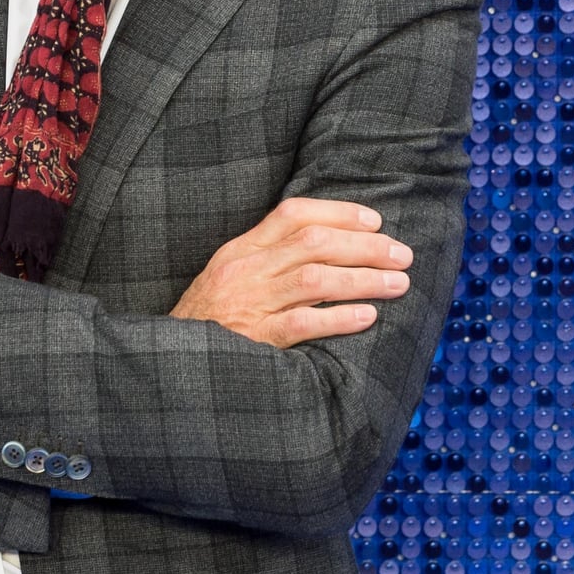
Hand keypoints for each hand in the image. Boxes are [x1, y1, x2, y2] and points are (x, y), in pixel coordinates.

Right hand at [169, 197, 411, 349]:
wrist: (171, 361)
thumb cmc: (207, 320)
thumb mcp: (228, 275)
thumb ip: (267, 258)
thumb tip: (325, 245)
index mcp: (241, 250)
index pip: (293, 214)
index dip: (338, 213)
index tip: (374, 220)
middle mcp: (246, 270)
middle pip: (314, 244)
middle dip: (365, 246)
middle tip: (402, 254)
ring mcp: (250, 304)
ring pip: (315, 279)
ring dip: (363, 279)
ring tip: (398, 283)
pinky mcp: (255, 340)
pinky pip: (303, 323)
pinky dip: (339, 317)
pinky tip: (367, 316)